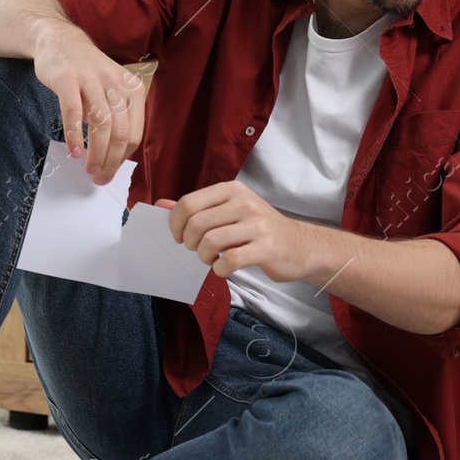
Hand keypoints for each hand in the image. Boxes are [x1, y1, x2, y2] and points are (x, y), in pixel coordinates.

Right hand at [31, 22, 147, 185]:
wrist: (58, 39)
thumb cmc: (86, 71)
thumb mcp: (111, 88)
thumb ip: (117, 116)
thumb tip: (116, 155)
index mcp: (131, 89)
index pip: (134, 133)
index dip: (123, 158)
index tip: (110, 171)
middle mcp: (115, 83)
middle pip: (120, 133)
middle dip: (110, 161)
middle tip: (99, 177)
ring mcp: (91, 80)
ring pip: (101, 125)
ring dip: (95, 153)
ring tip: (88, 169)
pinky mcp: (68, 79)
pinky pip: (73, 112)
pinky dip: (74, 135)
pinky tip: (73, 150)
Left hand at [157, 182, 311, 280]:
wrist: (299, 245)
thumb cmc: (258, 229)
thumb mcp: (228, 211)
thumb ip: (196, 207)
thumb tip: (160, 205)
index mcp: (231, 190)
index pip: (188, 203)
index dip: (175, 224)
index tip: (178, 237)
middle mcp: (244, 202)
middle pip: (196, 224)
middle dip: (189, 243)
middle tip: (197, 250)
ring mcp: (257, 224)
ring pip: (211, 242)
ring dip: (204, 257)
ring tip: (211, 259)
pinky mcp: (267, 247)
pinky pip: (230, 260)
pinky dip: (220, 269)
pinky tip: (224, 268)